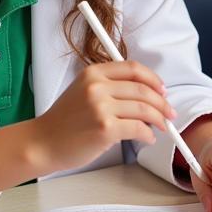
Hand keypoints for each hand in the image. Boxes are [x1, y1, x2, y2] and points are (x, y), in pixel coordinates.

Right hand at [31, 61, 174, 176]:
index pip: (133, 68)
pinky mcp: (105, 128)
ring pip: (144, 109)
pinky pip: (138, 128)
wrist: (42, 143)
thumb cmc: (63, 121)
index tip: (162, 90)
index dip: (153, 79)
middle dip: (162, 102)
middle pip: (142, 88)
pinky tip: (148, 138)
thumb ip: (108, 86)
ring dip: (159, 119)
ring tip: (162, 126)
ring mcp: (101, 107)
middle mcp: (97, 86)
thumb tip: (143, 92)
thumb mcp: (82, 91)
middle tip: (169, 112)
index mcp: (93, 73)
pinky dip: (148, 134)